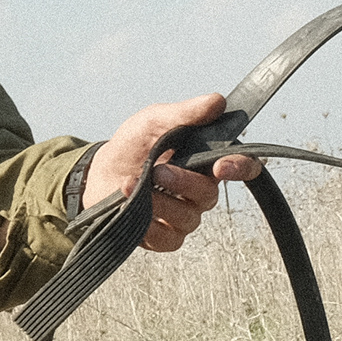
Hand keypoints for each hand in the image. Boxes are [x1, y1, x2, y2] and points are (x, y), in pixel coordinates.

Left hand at [81, 91, 257, 252]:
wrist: (99, 173)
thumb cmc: (132, 146)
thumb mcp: (154, 121)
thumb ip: (185, 113)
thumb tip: (216, 101)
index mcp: (206, 161)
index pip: (242, 167)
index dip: (240, 168)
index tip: (222, 166)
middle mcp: (201, 191)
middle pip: (209, 195)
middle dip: (183, 182)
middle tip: (158, 171)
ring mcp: (185, 216)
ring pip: (188, 217)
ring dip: (159, 201)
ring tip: (132, 184)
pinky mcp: (166, 237)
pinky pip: (169, 238)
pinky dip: (149, 224)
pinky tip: (132, 208)